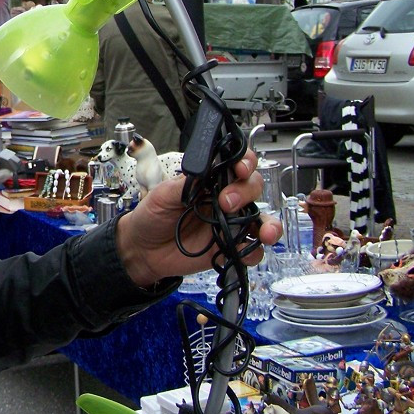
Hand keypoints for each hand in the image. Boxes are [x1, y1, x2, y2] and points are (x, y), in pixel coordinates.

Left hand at [114, 149, 281, 287]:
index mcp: (211, 180)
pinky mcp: (230, 248)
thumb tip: (206, 172)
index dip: (245, 162)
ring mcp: (230, 224)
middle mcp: (226, 198)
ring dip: (269, 224)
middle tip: (226, 202)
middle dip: (246, 191)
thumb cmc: (153, 215)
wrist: (144, 249)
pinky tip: (245, 251)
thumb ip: (187, 183)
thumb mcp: (163, 194)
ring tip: (263, 233)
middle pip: (253, 187)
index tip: (239, 169)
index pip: (237, 164)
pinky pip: (252, 250)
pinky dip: (256, 251)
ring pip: (262, 219)